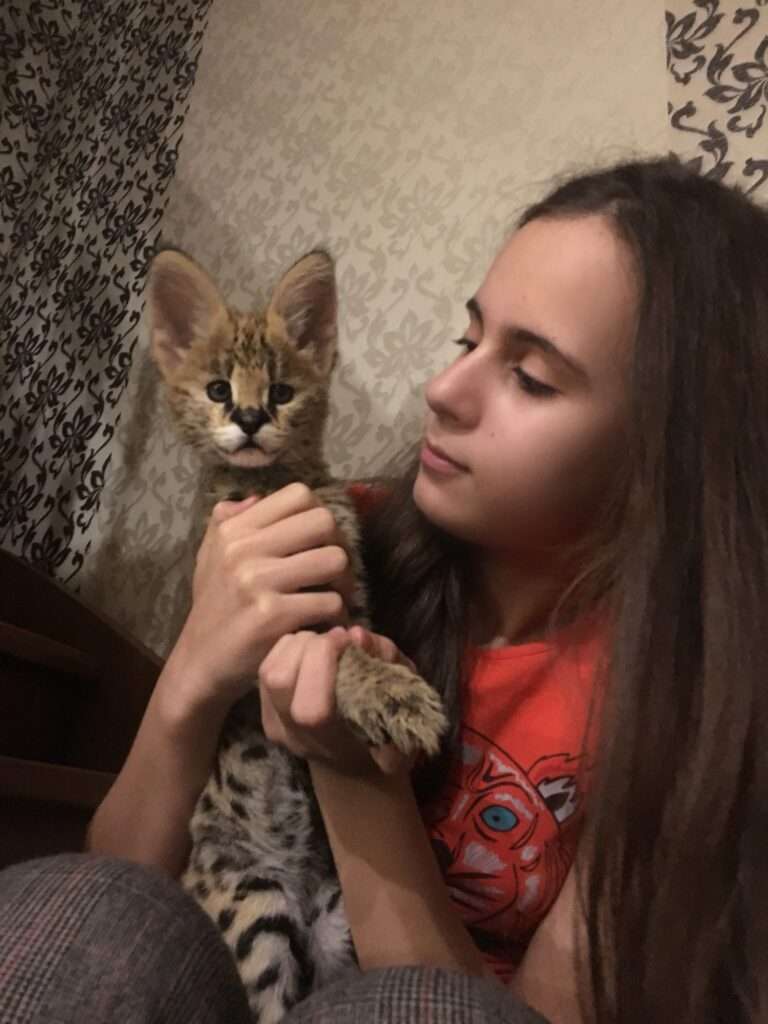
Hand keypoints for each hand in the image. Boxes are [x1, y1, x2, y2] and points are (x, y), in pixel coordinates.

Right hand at [165, 483, 353, 713]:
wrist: (201, 662)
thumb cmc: (214, 607)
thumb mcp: (211, 556)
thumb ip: (229, 522)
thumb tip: (257, 497)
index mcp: (234, 530)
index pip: (299, 495)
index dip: (319, 515)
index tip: (319, 541)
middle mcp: (244, 550)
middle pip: (324, 523)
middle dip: (339, 546)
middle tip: (334, 571)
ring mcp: (258, 582)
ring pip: (334, 560)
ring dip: (343, 583)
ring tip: (334, 596)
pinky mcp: (272, 616)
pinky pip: (330, 602)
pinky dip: (337, 615)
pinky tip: (326, 623)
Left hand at [258, 625, 415, 773]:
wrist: (352, 766)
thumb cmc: (387, 734)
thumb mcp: (404, 700)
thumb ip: (385, 666)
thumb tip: (357, 635)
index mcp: (334, 742)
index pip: (310, 707)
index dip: (324, 661)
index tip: (349, 641)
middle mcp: (297, 737)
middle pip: (280, 680)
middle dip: (310, 645)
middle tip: (337, 639)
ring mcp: (275, 726)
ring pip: (269, 670)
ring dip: (298, 644)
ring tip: (325, 645)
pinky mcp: (263, 711)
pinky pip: (266, 667)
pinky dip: (289, 649)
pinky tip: (311, 652)